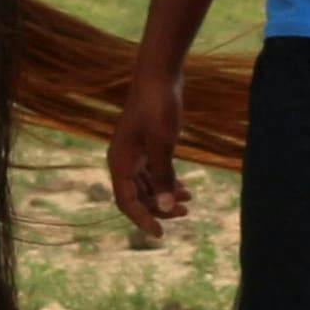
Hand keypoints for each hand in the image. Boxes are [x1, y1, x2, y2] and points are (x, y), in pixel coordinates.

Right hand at [105, 64, 188, 240]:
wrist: (159, 74)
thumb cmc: (159, 106)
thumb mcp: (163, 144)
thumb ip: (163, 176)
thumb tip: (165, 208)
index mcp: (120, 162)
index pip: (126, 202)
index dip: (142, 220)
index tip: (160, 235)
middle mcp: (122, 160)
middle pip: (137, 197)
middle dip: (159, 208)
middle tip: (185, 213)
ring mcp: (133, 153)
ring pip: (146, 185)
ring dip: (165, 195)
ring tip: (190, 200)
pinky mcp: (144, 144)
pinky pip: (152, 172)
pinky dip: (166, 181)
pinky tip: (185, 186)